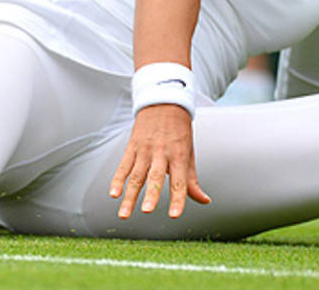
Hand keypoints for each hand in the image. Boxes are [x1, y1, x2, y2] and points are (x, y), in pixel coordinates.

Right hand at [109, 104, 210, 218]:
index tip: (174, 215)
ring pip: (136, 175)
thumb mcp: (189, 153)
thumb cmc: (179, 131)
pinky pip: (123, 165)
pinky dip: (117, 179)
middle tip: (146, 211)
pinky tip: (114, 193)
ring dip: (130, 195)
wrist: (163, 102)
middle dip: (151, 195)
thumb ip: (192, 180)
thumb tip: (205, 200)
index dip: (177, 199)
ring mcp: (145, 149)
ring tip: (125, 214)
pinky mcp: (132, 146)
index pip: (179, 181)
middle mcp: (161, 153)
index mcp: (179, 155)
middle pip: (155, 177)